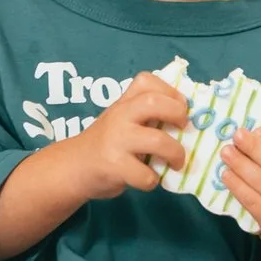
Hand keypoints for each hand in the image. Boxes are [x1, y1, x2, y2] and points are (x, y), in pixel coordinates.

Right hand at [66, 71, 192, 203]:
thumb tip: (186, 121)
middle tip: (183, 128)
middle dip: (177, 114)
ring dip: (175, 154)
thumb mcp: (121, 120)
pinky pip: (147, 175)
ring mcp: (117, 141)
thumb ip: (145, 115)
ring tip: (176, 162)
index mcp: (123, 103)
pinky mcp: (115, 166)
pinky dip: (153, 180)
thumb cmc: (107, 144)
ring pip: (158, 141)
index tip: (180, 107)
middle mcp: (120, 116)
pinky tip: (146, 178)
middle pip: (154, 102)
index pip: (146, 80)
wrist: (74, 167)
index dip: (170, 91)